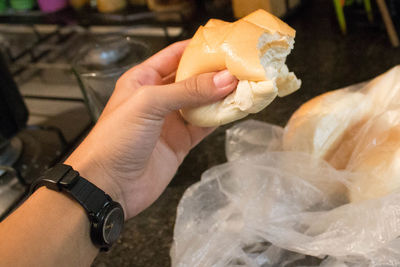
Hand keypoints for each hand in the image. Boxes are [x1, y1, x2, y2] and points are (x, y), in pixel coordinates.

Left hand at [65, 40, 237, 218]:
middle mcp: (158, 98)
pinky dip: (219, 118)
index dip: (199, 48)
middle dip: (215, 72)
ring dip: (221, 96)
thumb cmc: (116, 139)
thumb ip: (187, 90)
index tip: (226, 44)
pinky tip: (235, 110)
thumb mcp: (148, 104)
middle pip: (192, 78)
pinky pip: (204, 125)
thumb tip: (226, 79)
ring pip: (202, 102)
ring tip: (245, 85)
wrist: (109, 186)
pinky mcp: (180, 142)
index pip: (175, 55)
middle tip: (242, 65)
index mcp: (144, 80)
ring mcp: (170, 121)